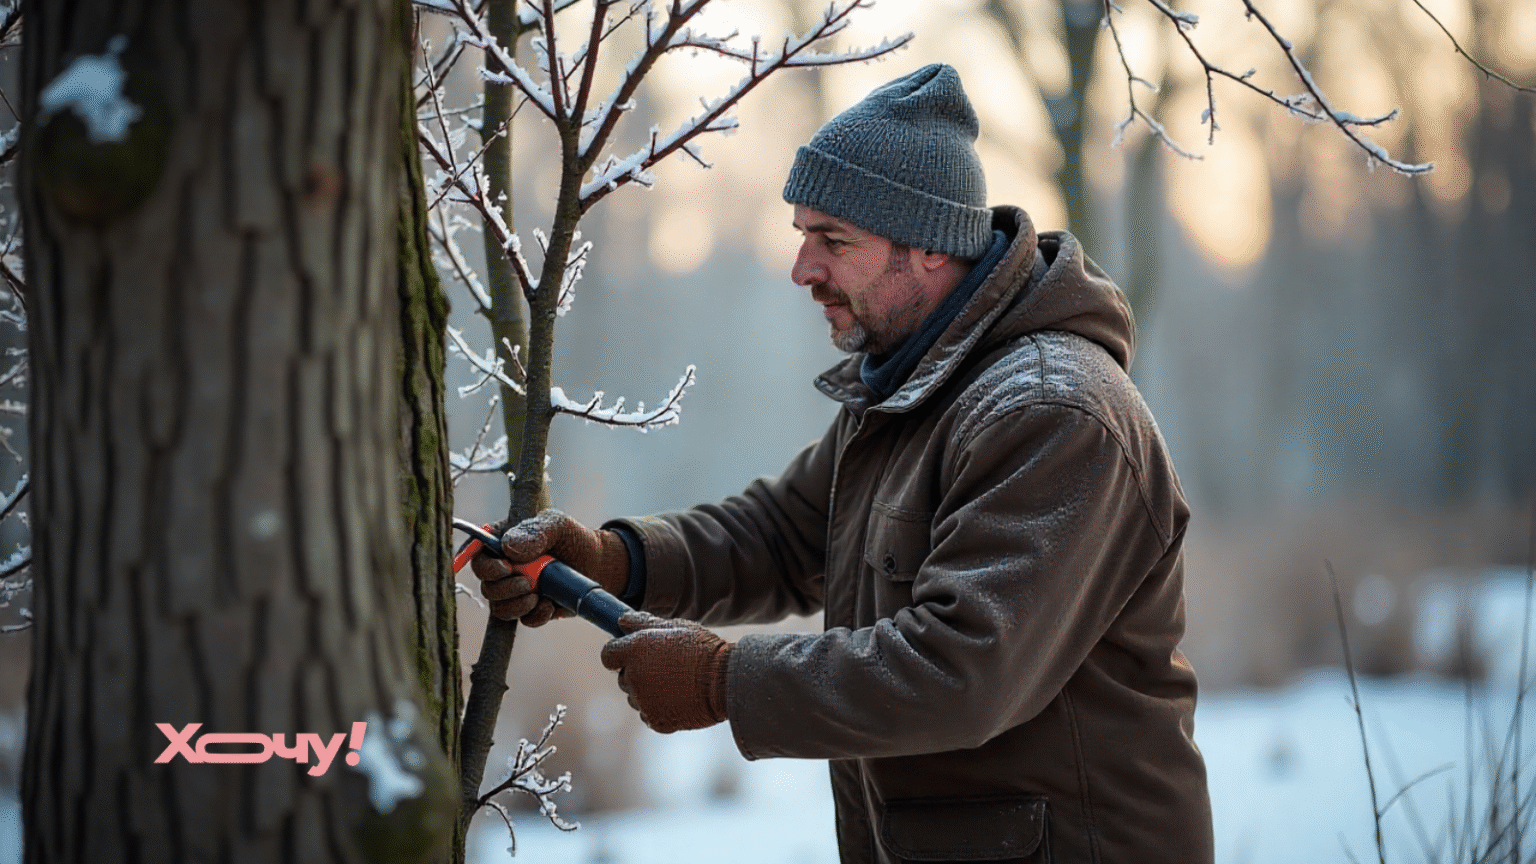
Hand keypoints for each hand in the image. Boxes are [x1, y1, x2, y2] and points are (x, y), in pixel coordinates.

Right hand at [470, 509, 628, 623]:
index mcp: (501, 543)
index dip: (486, 566)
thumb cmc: (572, 538)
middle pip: (486, 586)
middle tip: (527, 583)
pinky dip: (535, 616)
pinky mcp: (530, 609)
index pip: (476, 556)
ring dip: (516, 606)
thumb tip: (508, 547)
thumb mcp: (557, 525)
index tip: (505, 568)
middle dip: (504, 589)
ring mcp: (515, 591)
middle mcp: (503, 569)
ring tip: (537, 595)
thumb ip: (536, 531)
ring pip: (499, 608)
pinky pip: (523, 621)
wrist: (597, 564)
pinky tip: (549, 605)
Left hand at [600, 612, 730, 732]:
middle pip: (622, 677)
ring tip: (676, 684)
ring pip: (635, 697)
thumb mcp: (676, 627)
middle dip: (637, 673)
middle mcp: (633, 677)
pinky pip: (648, 714)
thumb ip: (643, 623)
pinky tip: (679, 698)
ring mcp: (643, 702)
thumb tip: (622, 621)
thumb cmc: (702, 649)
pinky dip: (659, 709)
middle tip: (664, 668)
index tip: (633, 653)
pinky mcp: (655, 721)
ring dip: (648, 692)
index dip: (619, 653)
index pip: (608, 654)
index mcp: (635, 650)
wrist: (726, 681)